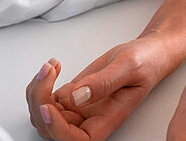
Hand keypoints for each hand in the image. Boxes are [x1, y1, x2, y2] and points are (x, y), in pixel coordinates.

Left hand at [26, 36, 168, 139]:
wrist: (147, 53)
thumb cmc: (146, 61)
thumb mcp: (129, 66)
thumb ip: (104, 82)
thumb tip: (77, 96)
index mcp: (108, 118)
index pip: (78, 140)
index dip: (58, 129)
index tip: (49, 106)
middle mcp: (91, 118)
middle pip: (53, 128)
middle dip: (40, 101)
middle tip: (47, 73)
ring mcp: (80, 107)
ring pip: (45, 115)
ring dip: (38, 92)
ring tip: (50, 67)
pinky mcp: (73, 94)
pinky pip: (46, 99)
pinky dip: (42, 83)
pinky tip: (54, 66)